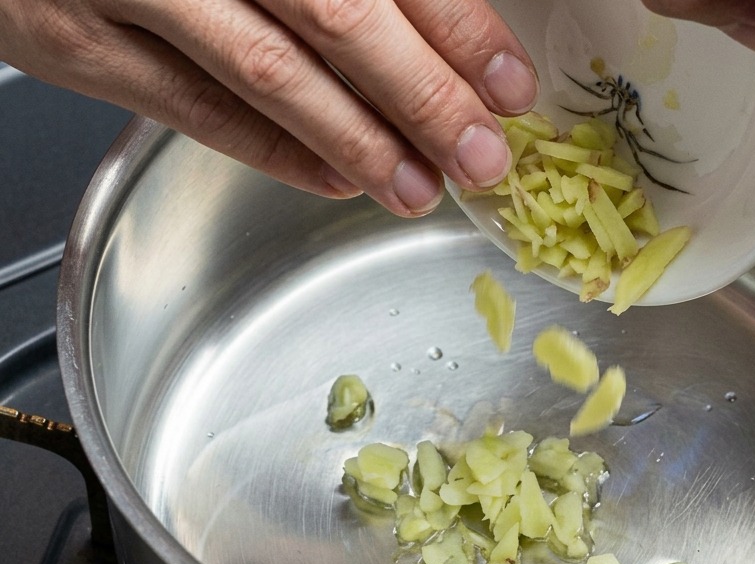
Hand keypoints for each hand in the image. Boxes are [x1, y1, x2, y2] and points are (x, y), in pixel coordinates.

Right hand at [0, 0, 538, 215]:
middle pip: (336, 17)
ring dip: (357, 141)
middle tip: (479, 154)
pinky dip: (274, 151)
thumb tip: (422, 24)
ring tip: (419, 186)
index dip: (454, 26)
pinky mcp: (80, 46)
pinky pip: (194, 111)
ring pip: (266, 75)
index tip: (505, 83)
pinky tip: (336, 179)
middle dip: (422, 97)